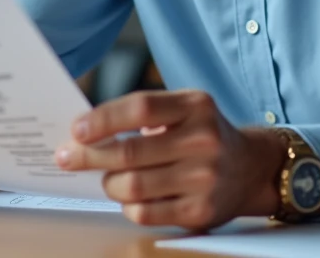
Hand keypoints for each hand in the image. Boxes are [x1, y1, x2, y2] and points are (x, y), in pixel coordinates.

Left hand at [53, 90, 287, 229]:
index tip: (76, 129)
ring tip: (105, 178)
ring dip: (108, 183)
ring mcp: (204, 178)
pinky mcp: (201, 211)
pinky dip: (128, 206)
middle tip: (67, 157)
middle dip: (89, 156)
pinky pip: (146, 213)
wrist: (252, 168)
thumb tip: (86, 131)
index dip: (103, 119)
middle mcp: (203, 140)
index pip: (140, 108)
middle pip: (130, 151)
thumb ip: (144, 113)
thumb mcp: (185, 108)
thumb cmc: (203, 133)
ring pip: (132, 186)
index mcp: (195, 106)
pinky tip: (129, 197)